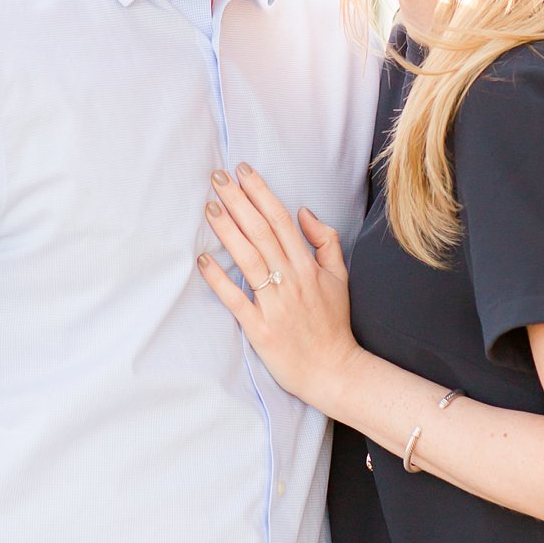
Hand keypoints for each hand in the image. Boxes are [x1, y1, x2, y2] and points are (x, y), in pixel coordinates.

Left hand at [197, 165, 360, 410]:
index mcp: (308, 267)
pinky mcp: (260, 329)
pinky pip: (236, 300)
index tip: (243, 171)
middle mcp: (291, 281)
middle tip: (217, 177)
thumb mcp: (340, 278)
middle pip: (261, 233)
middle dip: (238, 201)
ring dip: (228, 231)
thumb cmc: (333, 324)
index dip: (261, 193)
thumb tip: (303, 212)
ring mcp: (275, 305)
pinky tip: (203, 260)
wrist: (334, 371)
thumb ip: (325, 242)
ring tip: (210, 207)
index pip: (281, 220)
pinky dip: (219, 279)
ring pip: (248, 260)